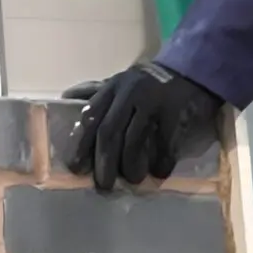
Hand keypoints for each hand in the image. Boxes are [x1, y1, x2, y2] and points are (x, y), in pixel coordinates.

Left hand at [67, 62, 221, 191]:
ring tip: (132, 180)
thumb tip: (65, 98)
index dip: (81, 144)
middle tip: (104, 185)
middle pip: (109, 131)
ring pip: (134, 138)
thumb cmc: (146, 82)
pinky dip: (162, 160)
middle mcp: (128, 93)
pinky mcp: (174, 110)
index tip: (77, 168)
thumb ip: (94, 92)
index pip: (91, 117)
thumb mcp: (119, 82)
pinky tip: (159, 172)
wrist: (187, 67)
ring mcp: (152, 101)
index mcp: (112, 88)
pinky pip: (165, 141)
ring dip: (131, 164)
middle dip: (104, 162)